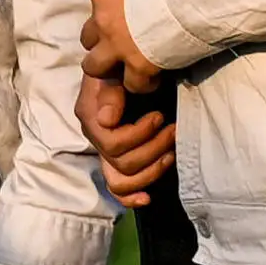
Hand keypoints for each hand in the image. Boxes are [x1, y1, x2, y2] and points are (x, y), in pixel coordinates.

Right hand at [80, 56, 179, 208]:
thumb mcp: (115, 72)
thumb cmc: (123, 67)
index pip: (112, 144)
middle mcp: (96, 139)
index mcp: (92, 119)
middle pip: (122, 164)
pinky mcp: (118, 162)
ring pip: (122, 181)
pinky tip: (147, 198)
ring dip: (153, 169)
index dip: (139, 135)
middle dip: (154, 149)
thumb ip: (110, 92)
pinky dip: (131, 198)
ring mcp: (106, 153)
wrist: (127, 66)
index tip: (159, 116)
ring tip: (171, 150)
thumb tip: (108, 120)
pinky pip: (118, 190)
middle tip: (173, 130)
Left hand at [82, 0, 148, 80]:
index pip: (95, 10)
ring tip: (127, 69)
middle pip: (88, 40)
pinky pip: (133, 84)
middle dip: (101, 45)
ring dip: (109, 69)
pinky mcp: (138, 65)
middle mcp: (103, 20)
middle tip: (119, 47)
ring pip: (95, 67)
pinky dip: (142, 84)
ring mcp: (117, 45)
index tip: (123, 20)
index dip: (108, 18)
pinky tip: (153, 80)